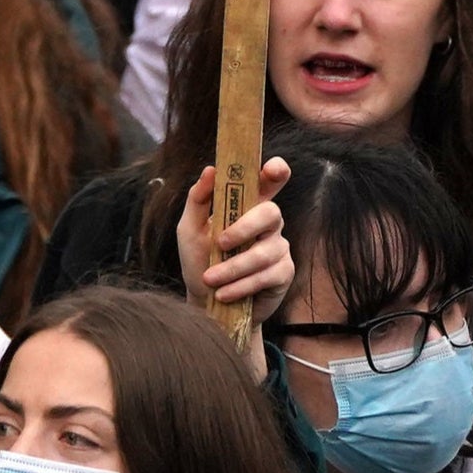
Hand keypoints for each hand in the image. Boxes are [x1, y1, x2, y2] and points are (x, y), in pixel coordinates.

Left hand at [178, 158, 293, 369]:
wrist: (205, 303)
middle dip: (245, 227)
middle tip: (220, 243)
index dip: (275, 171)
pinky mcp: (283, 273)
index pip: (269, 181)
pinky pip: (266, 275)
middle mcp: (267, 223)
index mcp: (246, 205)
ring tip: (210, 279)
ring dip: (233, 267)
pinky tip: (224, 294)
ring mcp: (278, 247)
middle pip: (271, 212)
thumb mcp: (189, 229)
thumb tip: (210, 170)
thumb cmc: (198, 260)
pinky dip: (241, 285)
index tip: (271, 168)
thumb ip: (198, 199)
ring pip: (264, 251)